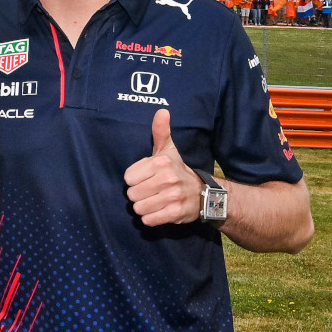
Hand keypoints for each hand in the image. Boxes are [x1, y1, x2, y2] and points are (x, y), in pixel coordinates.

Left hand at [123, 109, 203, 226]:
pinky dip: (150, 218)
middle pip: (132, 194)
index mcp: (161, 162)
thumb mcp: (168, 150)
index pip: (128, 177)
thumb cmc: (177, 170)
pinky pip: (149, 220)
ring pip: (139, 208)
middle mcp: (167, 179)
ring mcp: (172, 197)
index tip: (145, 178)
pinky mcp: (175, 213)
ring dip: (143, 208)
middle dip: (138, 195)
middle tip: (150, 191)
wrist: (203, 194)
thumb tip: (162, 111)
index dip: (134, 179)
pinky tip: (158, 211)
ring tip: (154, 201)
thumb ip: (160, 132)